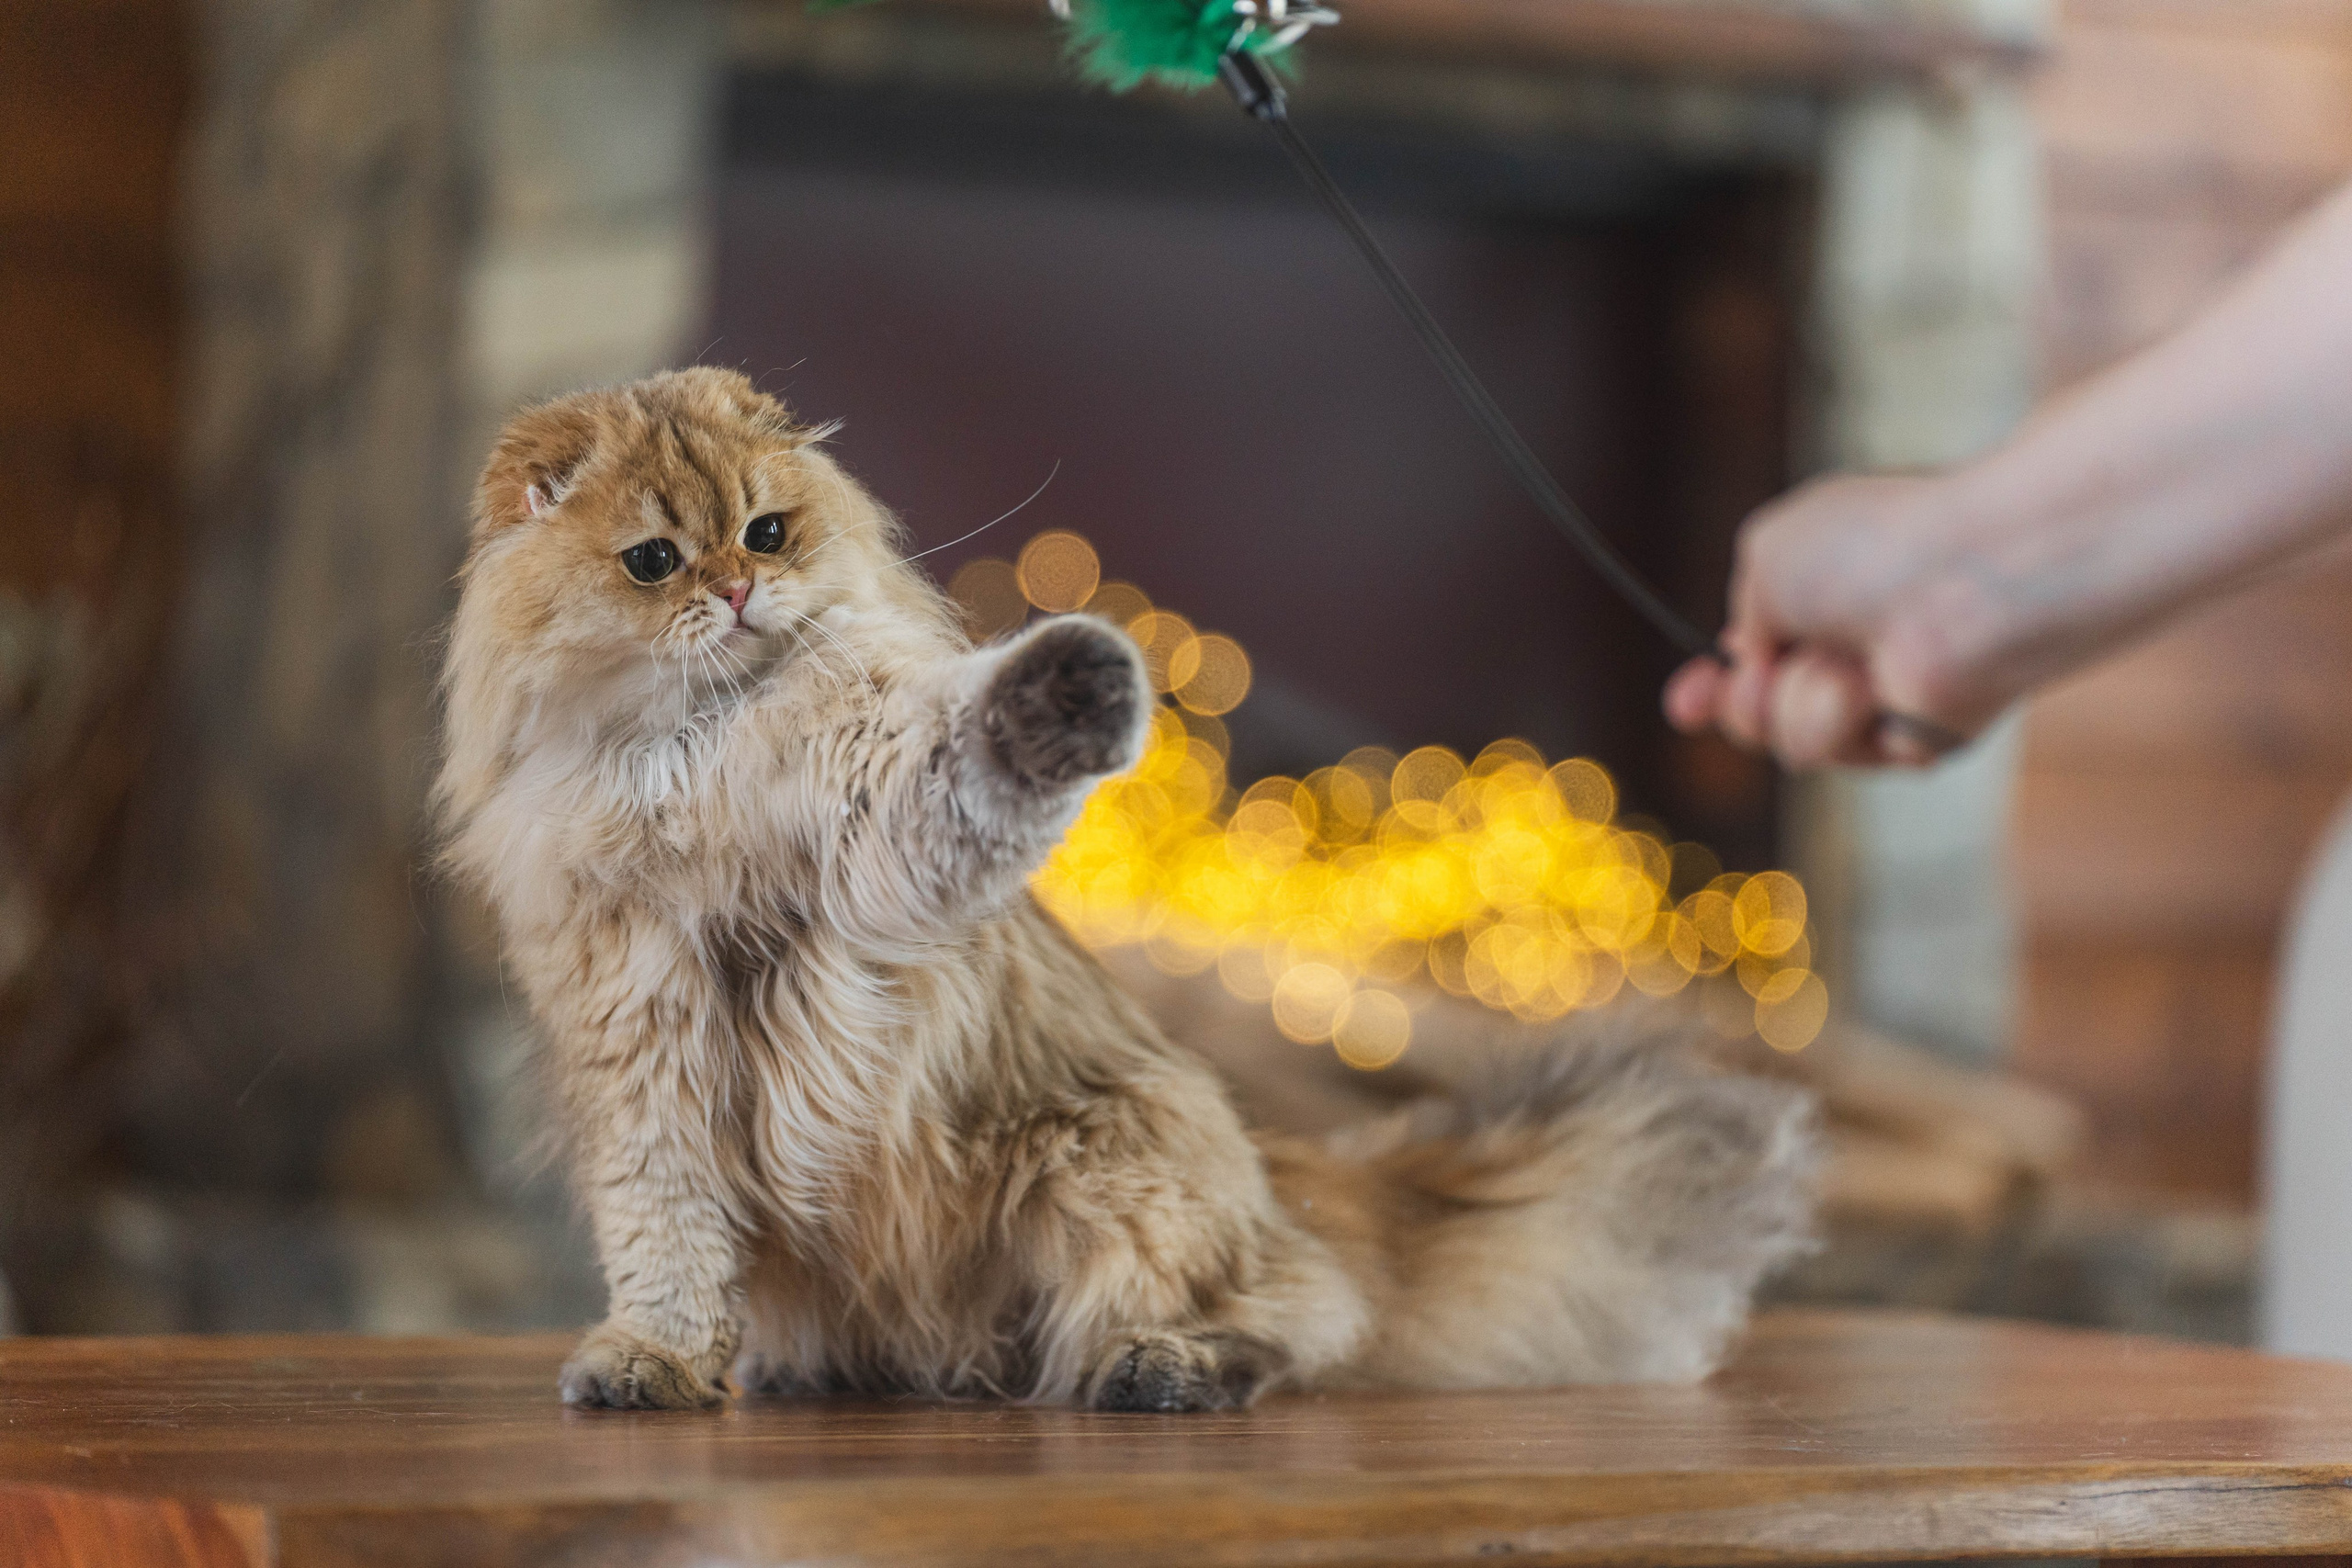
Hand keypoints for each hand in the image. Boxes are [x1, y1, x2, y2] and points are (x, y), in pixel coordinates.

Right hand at [1663, 474, 2014, 768]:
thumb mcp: (1767, 554)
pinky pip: (1846, 754)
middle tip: (1764, 676)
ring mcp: (1888, 694)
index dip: (1713, 684)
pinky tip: (1880, 690)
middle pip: (1760, 713)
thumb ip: (1745, 608)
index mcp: (1826, 588)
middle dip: (1744, 705)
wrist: (1963, 586)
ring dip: (1802, 701)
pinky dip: (1847, 722)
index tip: (1686, 703)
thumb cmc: (1872, 549)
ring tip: (1849, 663)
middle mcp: (1856, 643)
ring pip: (1793, 738)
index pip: (1757, 650)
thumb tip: (1757, 658)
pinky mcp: (1919, 738)